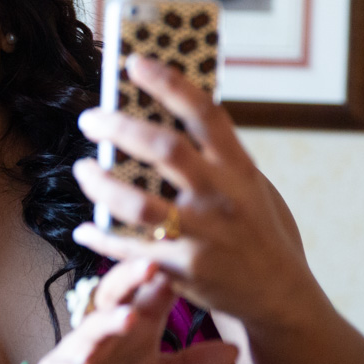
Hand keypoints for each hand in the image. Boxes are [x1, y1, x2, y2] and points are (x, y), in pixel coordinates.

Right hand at [12, 258, 236, 363]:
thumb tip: (236, 349)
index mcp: (131, 326)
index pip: (147, 293)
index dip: (164, 274)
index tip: (184, 251)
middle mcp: (103, 331)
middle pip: (114, 298)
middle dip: (129, 280)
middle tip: (150, 266)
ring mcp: (77, 353)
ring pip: (89, 331)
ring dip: (107, 324)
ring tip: (127, 319)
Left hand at [69, 54, 317, 329]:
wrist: (281, 301)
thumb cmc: (261, 234)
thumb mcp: (254, 188)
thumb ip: (218, 159)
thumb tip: (170, 117)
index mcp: (239, 170)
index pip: (205, 113)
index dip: (169, 83)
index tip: (135, 62)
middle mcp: (221, 198)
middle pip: (163, 150)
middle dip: (119, 127)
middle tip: (89, 118)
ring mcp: (202, 236)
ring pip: (137, 202)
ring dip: (100, 183)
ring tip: (82, 169)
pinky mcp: (182, 271)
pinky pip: (128, 249)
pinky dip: (100, 236)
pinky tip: (84, 226)